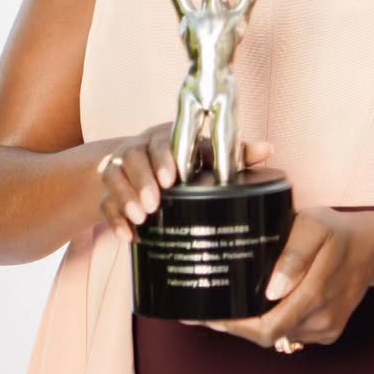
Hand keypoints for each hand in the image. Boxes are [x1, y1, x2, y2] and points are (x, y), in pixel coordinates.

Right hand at [97, 124, 273, 242]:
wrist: (145, 170)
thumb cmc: (186, 162)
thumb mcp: (208, 157)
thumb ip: (236, 155)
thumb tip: (268, 149)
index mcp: (165, 138)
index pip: (161, 141)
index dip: (163, 158)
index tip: (171, 178)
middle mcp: (139, 149)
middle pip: (131, 158)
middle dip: (142, 182)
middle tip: (154, 205)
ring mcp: (120, 168)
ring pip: (113, 176)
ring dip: (124, 198)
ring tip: (140, 219)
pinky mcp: (109, 190)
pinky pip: (104, 201)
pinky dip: (114, 219)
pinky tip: (127, 236)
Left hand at [181, 207, 373, 348]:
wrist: (372, 248)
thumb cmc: (337, 232)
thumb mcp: (314, 226)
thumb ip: (294, 255)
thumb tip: (273, 289)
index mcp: (315, 292)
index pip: (267, 327)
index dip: (235, 327)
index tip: (209, 316)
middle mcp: (322, 318)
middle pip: (268, 336)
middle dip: (237, 327)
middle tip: (209, 311)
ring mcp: (326, 329)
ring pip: (279, 337)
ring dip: (256, 324)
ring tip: (236, 304)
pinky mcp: (328, 332)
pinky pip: (292, 334)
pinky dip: (275, 324)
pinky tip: (265, 305)